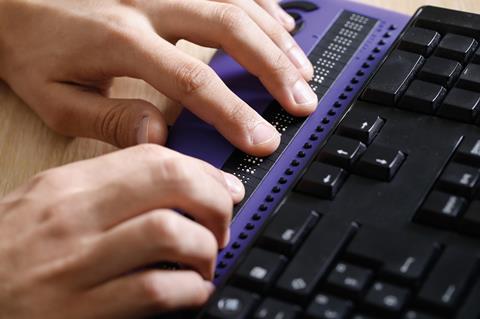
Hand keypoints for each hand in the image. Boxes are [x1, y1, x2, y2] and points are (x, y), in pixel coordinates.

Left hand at [0, 0, 316, 155]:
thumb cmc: (31, 47)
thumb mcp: (54, 96)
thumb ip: (107, 118)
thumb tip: (159, 134)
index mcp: (121, 40)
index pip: (193, 80)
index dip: (233, 113)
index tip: (261, 139)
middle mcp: (148, 4)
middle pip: (228, 30)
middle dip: (272, 70)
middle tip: (301, 102)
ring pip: (235, 3)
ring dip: (275, 38)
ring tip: (303, 71)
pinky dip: (262, 5)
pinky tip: (282, 25)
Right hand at [0, 144, 243, 317]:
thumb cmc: (8, 255)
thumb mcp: (46, 206)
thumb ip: (106, 191)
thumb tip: (173, 188)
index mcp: (67, 186)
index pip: (153, 157)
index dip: (202, 171)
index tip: (223, 189)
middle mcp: (74, 218)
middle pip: (171, 183)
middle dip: (215, 201)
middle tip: (221, 225)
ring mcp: (76, 265)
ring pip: (171, 233)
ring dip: (206, 249)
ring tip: (205, 262)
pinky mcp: (81, 312)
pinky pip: (156, 291)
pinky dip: (190, 290)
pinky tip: (191, 292)